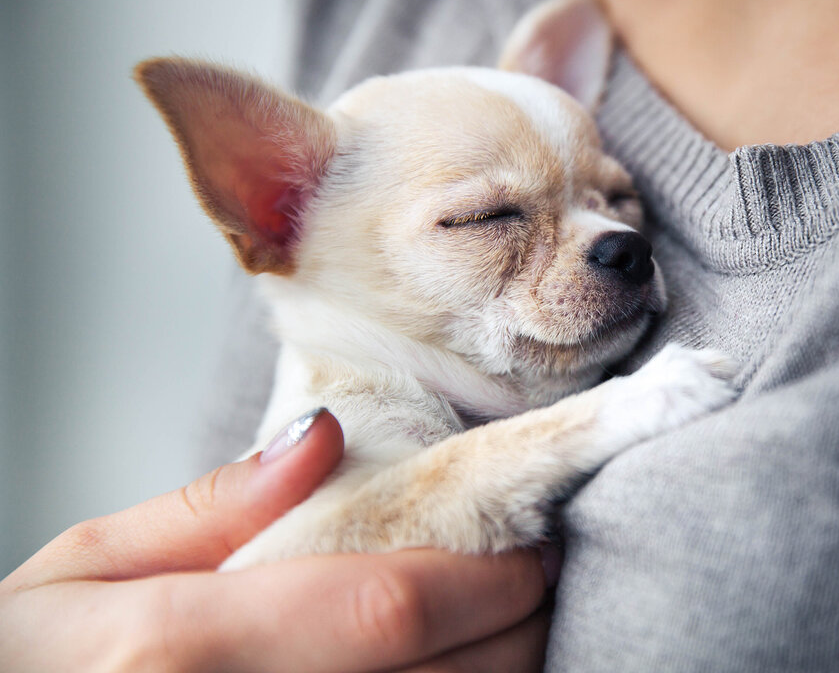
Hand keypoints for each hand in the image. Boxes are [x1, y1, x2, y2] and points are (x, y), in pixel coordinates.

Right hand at [0, 409, 553, 671]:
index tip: (530, 546)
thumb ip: (212, 508)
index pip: (387, 608)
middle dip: (517, 628)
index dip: (486, 579)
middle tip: (539, 578)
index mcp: (179, 648)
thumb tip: (327, 439)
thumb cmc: (36, 668)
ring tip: (509, 627)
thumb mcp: (83, 570)